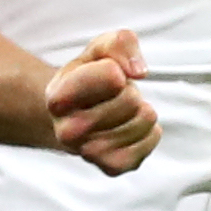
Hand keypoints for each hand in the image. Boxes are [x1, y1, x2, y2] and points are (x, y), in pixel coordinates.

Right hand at [46, 29, 161, 173]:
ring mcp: (90, 153)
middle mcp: (68, 131)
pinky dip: (148, 129)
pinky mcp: (113, 166)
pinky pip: (152, 138)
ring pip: (146, 118)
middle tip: (112, 96)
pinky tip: (128, 127)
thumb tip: (138, 71)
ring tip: (119, 111)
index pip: (113, 76)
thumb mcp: (98, 49)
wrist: (76, 118)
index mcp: (58, 98)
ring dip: (139, 109)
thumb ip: (119, 43)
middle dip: (128, 90)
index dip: (116, 69)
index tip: (105, 74)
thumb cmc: (88, 79)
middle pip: (131, 98)